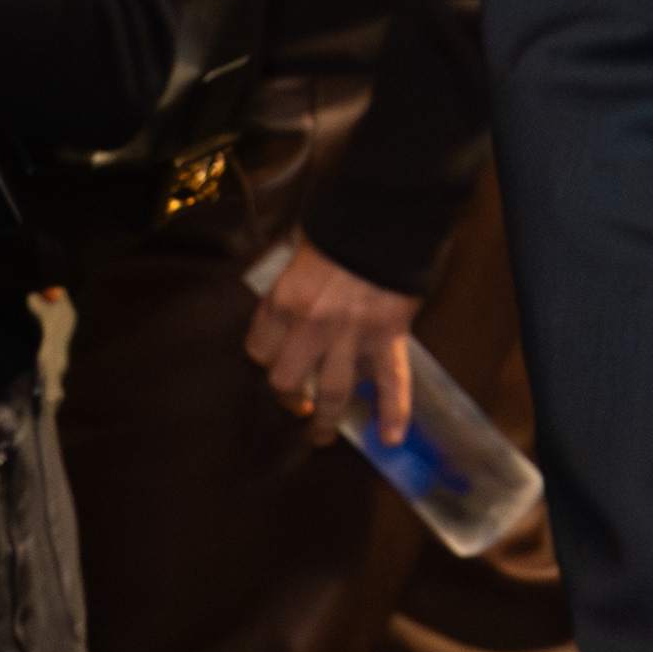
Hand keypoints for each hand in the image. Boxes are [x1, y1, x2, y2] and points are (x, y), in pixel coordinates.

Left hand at [243, 243, 422, 445]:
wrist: (387, 213)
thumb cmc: (341, 230)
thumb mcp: (299, 257)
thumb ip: (291, 290)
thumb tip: (290, 314)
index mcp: (284, 302)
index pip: (259, 349)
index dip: (265, 360)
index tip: (274, 362)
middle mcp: (312, 324)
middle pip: (287, 379)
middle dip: (290, 396)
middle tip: (298, 404)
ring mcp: (353, 333)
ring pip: (333, 391)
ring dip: (327, 420)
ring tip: (323, 436)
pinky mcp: (389, 334)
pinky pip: (391, 380)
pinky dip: (393, 411)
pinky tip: (389, 438)